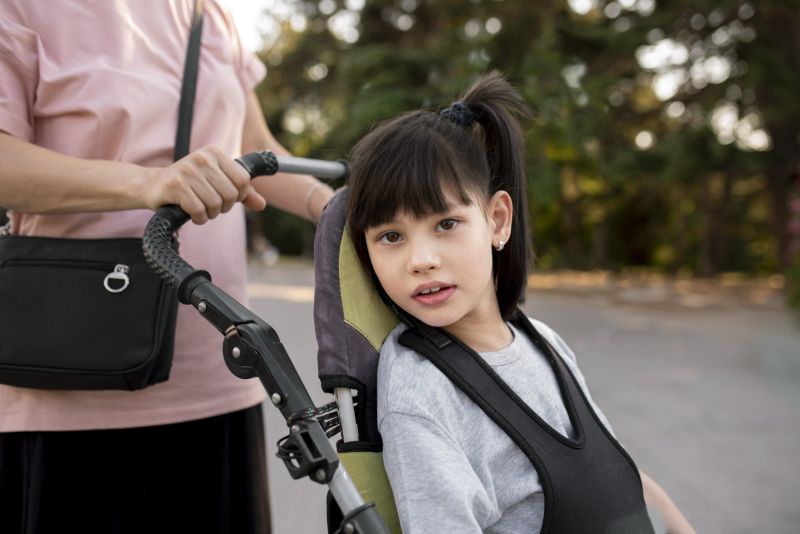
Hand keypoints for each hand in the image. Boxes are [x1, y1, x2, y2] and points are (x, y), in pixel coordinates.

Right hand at [144, 145, 266, 223]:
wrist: (152, 185)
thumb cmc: (189, 185)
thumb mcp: (216, 183)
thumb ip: (241, 192)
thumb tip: (262, 204)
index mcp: (214, 153)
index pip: (243, 180)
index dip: (239, 196)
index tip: (227, 198)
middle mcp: (202, 158)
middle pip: (231, 195)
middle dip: (223, 207)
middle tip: (211, 205)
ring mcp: (188, 170)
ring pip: (216, 204)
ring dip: (210, 214)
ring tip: (200, 208)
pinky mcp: (175, 185)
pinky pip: (199, 211)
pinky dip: (199, 218)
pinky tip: (191, 213)